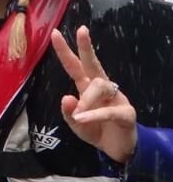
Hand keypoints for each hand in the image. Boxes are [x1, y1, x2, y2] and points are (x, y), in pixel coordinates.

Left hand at [50, 26, 136, 163]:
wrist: (116, 151)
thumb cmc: (96, 131)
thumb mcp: (76, 124)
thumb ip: (69, 112)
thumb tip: (66, 97)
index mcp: (87, 88)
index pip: (75, 66)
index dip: (65, 51)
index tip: (55, 33)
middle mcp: (102, 89)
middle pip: (93, 64)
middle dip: (86, 47)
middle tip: (81, 30)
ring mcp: (116, 99)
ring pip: (100, 86)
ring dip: (86, 100)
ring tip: (78, 116)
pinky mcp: (126, 113)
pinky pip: (110, 110)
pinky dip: (95, 115)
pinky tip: (83, 119)